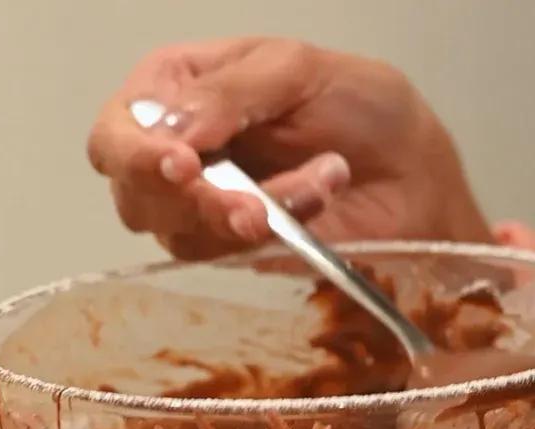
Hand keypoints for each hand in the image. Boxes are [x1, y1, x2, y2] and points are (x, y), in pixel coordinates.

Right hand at [86, 38, 491, 259]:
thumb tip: (174, 130)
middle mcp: (180, 149)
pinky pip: (229, 254)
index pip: (118, 128)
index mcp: (180, 88)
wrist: (416, 174)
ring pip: (178, 231)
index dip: (136, 153)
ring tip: (318, 182)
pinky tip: (320, 196)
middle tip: (246, 201)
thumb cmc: (363, 108)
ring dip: (249, 211)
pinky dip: (277, 228)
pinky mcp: (236, 250)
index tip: (182, 164)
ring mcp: (204, 206)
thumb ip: (232, 92)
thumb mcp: (299, 69)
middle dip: (192, 197)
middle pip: (133, 190)